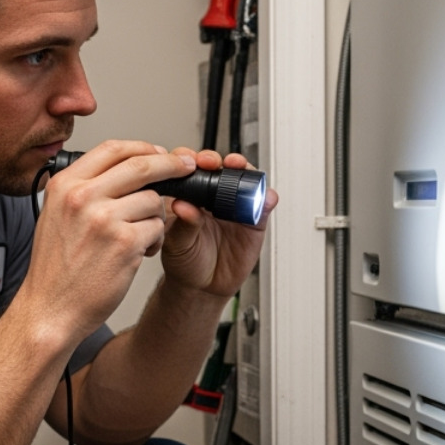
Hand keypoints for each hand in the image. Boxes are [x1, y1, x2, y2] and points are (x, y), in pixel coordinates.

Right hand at [19, 141, 199, 344]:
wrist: (49, 309)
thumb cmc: (55, 270)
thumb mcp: (57, 215)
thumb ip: (85, 189)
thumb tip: (126, 170)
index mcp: (64, 185)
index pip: (112, 148)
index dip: (142, 147)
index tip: (158, 152)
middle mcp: (82, 197)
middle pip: (141, 165)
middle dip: (170, 164)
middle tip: (185, 167)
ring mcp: (104, 219)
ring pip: (153, 201)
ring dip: (155, 218)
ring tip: (138, 238)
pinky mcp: (124, 243)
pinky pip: (157, 229)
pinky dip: (154, 241)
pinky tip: (138, 254)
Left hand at [158, 148, 277, 297]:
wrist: (203, 286)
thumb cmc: (185, 260)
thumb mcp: (177, 243)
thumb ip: (183, 224)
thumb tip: (183, 206)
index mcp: (191, 196)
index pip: (192, 170)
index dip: (192, 160)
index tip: (192, 162)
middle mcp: (213, 197)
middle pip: (220, 167)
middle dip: (218, 159)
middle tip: (214, 162)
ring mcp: (235, 207)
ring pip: (245, 180)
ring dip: (245, 170)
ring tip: (241, 168)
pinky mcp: (254, 221)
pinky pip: (263, 205)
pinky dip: (267, 198)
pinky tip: (265, 197)